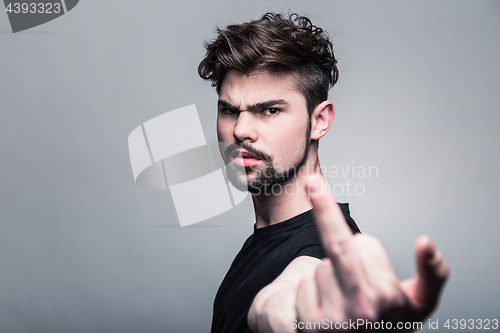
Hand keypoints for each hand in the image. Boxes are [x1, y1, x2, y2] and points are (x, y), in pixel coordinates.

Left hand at [295, 174, 448, 331]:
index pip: (365, 245)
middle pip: (339, 246)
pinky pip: (302, 285)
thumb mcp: (419, 303)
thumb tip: (425, 242)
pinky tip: (325, 310)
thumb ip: (433, 274)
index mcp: (389, 300)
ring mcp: (333, 320)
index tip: (341, 198)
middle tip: (313, 183)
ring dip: (328, 275)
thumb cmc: (387, 323)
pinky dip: (310, 290)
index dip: (364, 246)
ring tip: (342, 298)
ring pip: (320, 268)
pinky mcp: (309, 326)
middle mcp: (362, 311)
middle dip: (324, 210)